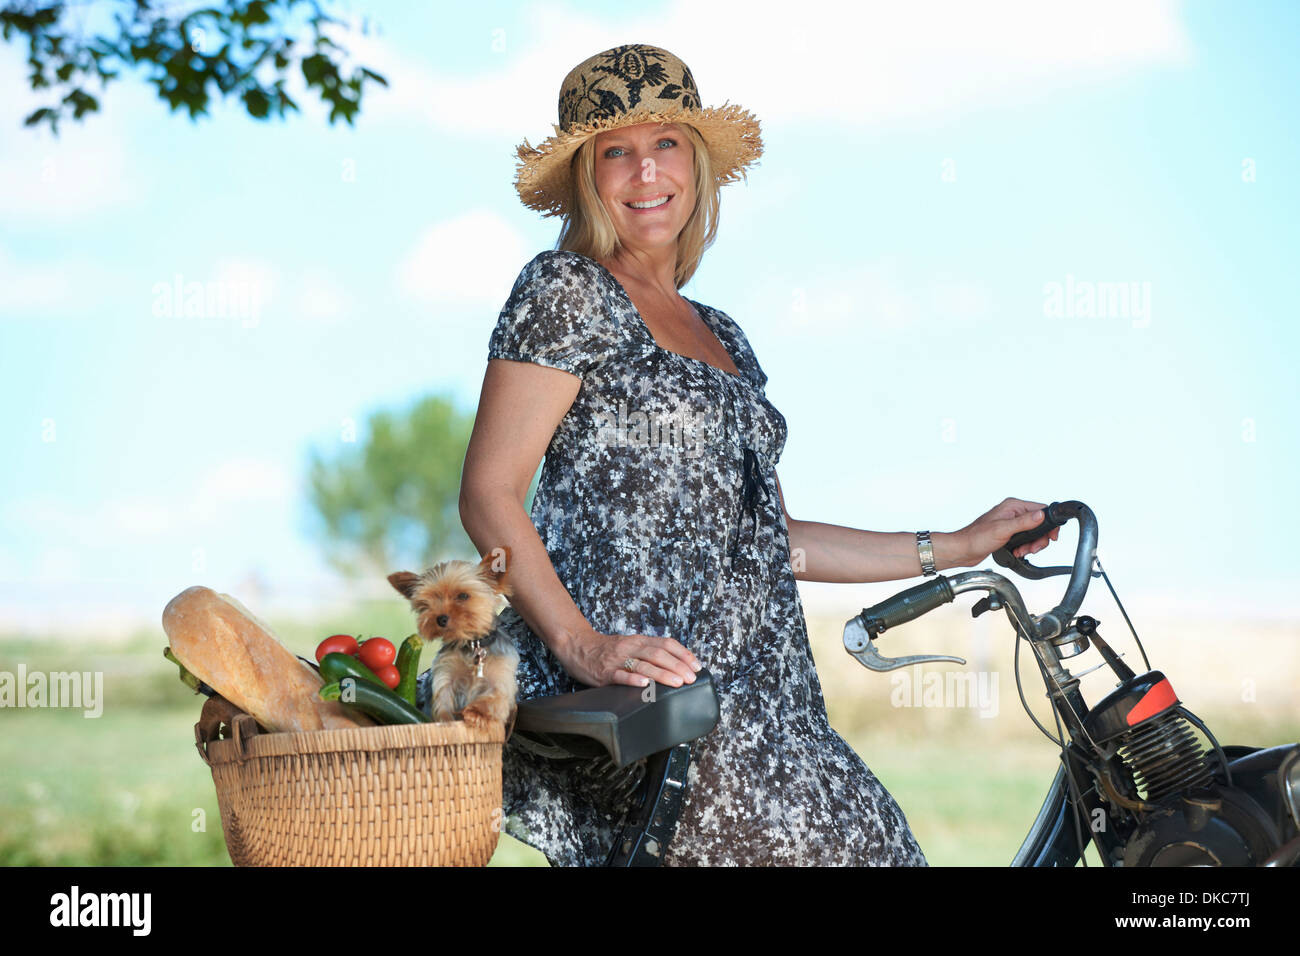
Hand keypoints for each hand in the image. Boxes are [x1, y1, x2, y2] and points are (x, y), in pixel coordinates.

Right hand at [553, 627, 700, 688]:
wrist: (576, 644)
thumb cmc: (606, 649)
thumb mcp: (630, 645)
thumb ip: (649, 652)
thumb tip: (676, 664)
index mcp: (639, 641)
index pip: (666, 643)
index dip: (683, 654)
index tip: (697, 666)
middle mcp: (630, 647)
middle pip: (658, 654)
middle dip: (678, 666)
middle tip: (691, 678)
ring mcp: (617, 660)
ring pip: (643, 665)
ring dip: (662, 674)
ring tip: (677, 683)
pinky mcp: (604, 672)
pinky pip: (620, 675)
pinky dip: (633, 679)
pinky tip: (644, 684)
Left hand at [952, 496, 1060, 566]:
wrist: (963, 550)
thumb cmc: (976, 538)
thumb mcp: (1003, 529)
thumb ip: (1023, 522)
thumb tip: (1041, 515)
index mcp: (1013, 506)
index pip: (1041, 510)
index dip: (1049, 524)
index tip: (1050, 537)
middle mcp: (1013, 512)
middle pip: (1039, 524)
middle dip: (1039, 539)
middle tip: (1032, 548)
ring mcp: (1011, 523)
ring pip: (1033, 533)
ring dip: (1031, 545)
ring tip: (1022, 551)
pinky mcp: (1009, 533)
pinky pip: (1025, 539)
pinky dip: (1024, 547)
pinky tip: (1017, 552)